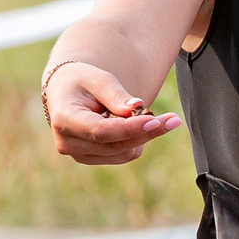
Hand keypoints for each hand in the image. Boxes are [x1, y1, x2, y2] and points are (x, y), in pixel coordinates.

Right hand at [45, 62, 181, 165]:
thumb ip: (116, 94)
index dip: (130, 128)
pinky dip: (135, 140)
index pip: (101, 131)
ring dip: (143, 136)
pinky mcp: (91, 159)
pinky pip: (123, 155)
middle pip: (116, 145)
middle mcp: (67, 143)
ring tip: (145, 114)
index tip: (156, 121)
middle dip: (147, 132)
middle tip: (174, 118)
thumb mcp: (98, 78)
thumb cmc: (82, 81)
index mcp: (64, 119)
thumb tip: (137, 107)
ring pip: (123, 153)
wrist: (66, 93)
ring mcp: (79, 155)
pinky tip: (132, 124)